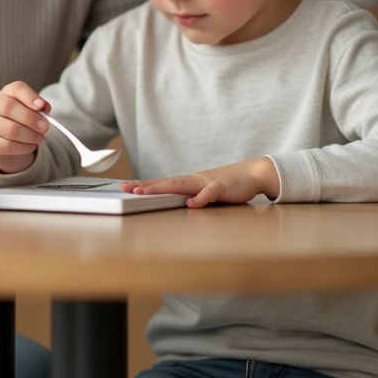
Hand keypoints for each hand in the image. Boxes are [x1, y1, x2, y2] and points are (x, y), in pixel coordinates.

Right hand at [0, 81, 50, 173]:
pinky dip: (24, 147)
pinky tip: (31, 146)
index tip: (41, 105)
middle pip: (8, 107)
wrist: (4, 143)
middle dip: (30, 119)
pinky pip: (7, 146)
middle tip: (44, 127)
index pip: (16, 88)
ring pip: (9, 129)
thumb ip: (39, 108)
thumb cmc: (20, 122)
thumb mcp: (31, 111)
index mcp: (6, 93)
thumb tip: (45, 108)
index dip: (30, 96)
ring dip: (30, 135)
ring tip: (40, 138)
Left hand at [121, 158, 280, 207]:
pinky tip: (191, 204)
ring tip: (143, 192)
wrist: (252, 174)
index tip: (125, 187)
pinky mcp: (222, 188)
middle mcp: (193, 180)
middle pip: (165, 183)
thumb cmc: (227, 184)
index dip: (144, 185)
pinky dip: (200, 199)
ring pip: (181, 185)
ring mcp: (206, 182)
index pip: (162, 183)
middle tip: (126, 189)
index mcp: (188, 182)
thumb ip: (190, 196)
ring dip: (162, 188)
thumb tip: (176, 204)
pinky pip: (210, 193)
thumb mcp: (205, 192)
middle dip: (145, 186)